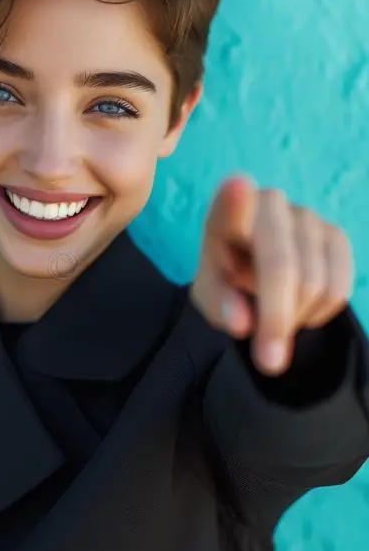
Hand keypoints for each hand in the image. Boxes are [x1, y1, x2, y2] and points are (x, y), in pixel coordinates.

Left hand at [189, 175, 353, 375]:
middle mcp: (268, 204)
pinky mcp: (335, 235)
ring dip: (295, 319)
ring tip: (274, 319)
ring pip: (314, 284)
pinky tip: (299, 311)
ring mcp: (306, 216)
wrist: (256, 276)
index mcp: (224, 213)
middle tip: (268, 362)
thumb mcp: (211, 298)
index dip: (236, 199)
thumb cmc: (227, 283)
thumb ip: (220, 307)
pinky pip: (339, 288)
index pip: (230, 202)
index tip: (238, 187)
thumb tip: (242, 323)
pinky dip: (319, 314)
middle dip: (277, 318)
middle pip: (281, 265)